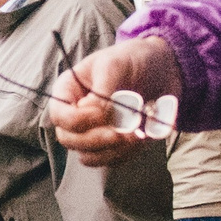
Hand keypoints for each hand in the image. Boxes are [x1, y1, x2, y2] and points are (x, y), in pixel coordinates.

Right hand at [50, 35, 181, 166]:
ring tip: (136, 134)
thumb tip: (95, 114)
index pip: (59, 115)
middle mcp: (76, 114)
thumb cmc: (132, 59)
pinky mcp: (112, 145)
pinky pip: (111, 160)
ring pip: (88, 156)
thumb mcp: (114, 65)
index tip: (101, 115)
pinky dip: (126, 153)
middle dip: (96, 139)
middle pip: (69, 139)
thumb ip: (103, 89)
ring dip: (112, 150)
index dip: (76, 121)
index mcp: (69, 91)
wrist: (161, 68)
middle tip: (121, 133)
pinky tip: (141, 137)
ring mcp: (93, 132)